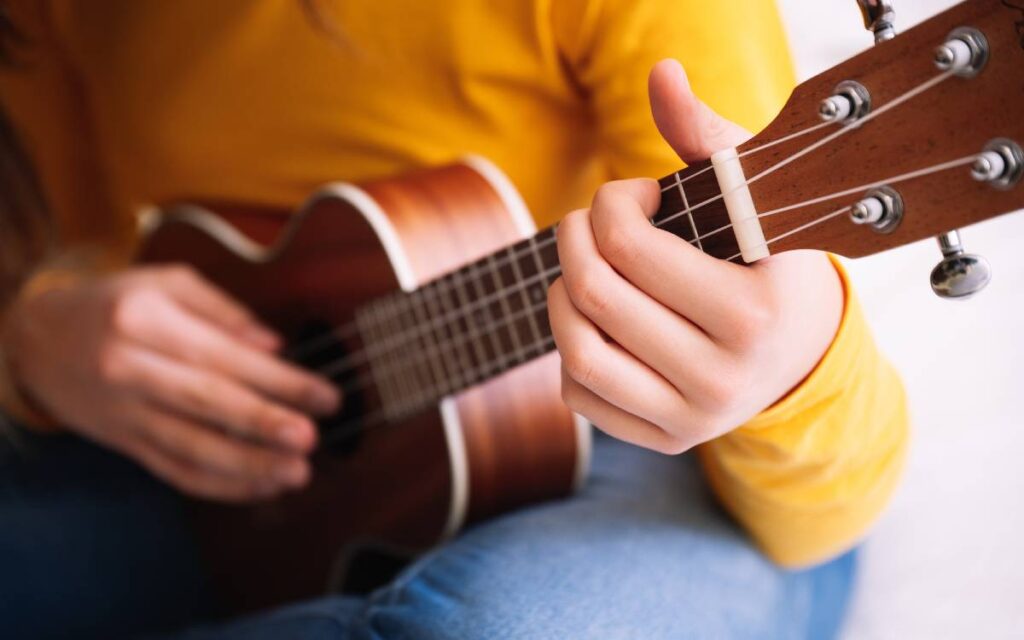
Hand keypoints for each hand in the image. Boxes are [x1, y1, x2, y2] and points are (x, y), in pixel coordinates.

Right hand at [2, 265, 340, 500]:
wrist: (36, 341)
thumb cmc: (115, 303)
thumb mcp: (165, 283)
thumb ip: (223, 311)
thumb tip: (274, 345)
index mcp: (145, 320)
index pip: (222, 356)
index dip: (278, 379)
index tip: (324, 395)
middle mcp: (129, 368)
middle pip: (206, 402)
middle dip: (263, 424)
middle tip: (310, 439)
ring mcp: (124, 412)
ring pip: (190, 447)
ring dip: (247, 466)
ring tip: (295, 474)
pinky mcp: (124, 444)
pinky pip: (174, 471)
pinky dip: (219, 485)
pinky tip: (259, 487)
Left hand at [548, 59, 842, 453]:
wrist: (797, 351)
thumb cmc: (765, 260)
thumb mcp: (752, 195)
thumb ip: (707, 135)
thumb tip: (661, 74)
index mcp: (753, 314)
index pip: (630, 246)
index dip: (609, 203)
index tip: (633, 195)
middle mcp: (724, 378)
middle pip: (595, 295)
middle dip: (572, 238)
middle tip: (586, 222)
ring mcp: (693, 418)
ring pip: (577, 351)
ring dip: (560, 295)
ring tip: (582, 271)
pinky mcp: (663, 439)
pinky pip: (579, 393)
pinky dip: (569, 348)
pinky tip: (597, 322)